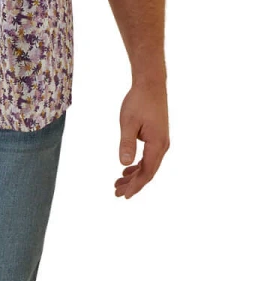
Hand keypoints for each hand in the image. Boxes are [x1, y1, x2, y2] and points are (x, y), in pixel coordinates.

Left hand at [114, 78, 168, 198]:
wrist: (151, 85)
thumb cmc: (139, 101)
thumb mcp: (128, 123)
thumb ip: (127, 144)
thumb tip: (124, 164)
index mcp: (157, 144)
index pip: (147, 172)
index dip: (136, 186)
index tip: (124, 196)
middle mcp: (162, 146)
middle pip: (148, 172)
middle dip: (133, 184)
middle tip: (116, 193)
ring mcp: (161, 142)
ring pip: (148, 165)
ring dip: (134, 176)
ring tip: (118, 183)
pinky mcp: (157, 137)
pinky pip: (149, 157)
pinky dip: (138, 165)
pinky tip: (127, 169)